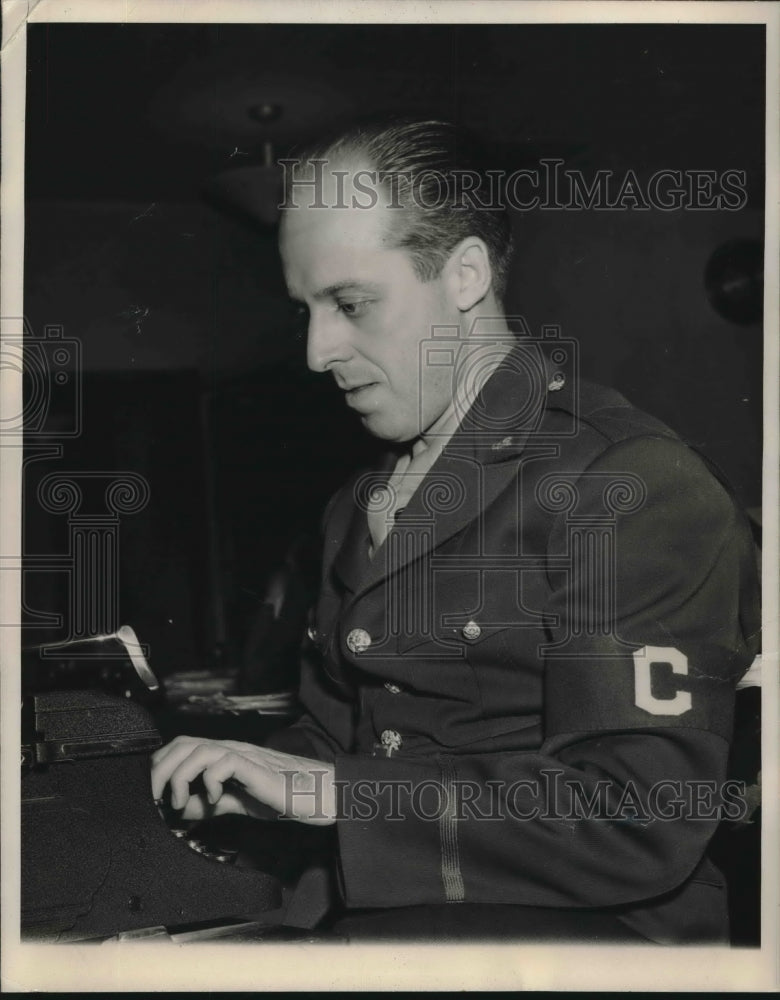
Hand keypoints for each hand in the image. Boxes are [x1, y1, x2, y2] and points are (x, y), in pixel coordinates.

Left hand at [150, 735, 335, 824]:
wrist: (316, 795)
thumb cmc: (280, 796)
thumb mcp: (235, 803)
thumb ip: (209, 804)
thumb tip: (180, 809)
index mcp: (223, 755)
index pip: (181, 746)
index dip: (159, 764)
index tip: (150, 791)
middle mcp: (230, 749)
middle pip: (183, 743)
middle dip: (160, 770)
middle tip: (155, 797)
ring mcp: (243, 755)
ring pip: (199, 750)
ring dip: (180, 776)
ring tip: (180, 802)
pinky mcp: (256, 767)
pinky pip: (224, 762)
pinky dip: (210, 781)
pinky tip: (214, 799)